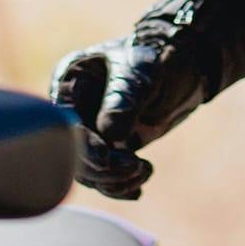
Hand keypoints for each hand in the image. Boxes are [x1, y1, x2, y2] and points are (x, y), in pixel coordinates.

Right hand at [50, 33, 209, 200]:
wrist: (179, 68)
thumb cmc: (155, 58)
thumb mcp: (141, 70)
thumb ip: (124, 97)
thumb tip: (109, 133)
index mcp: (71, 81)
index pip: (65, 121)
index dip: (81, 144)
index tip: (105, 157)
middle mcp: (74, 110)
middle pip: (73, 153)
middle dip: (103, 168)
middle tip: (136, 165)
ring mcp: (89, 131)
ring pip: (89, 171)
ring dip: (115, 180)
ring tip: (145, 169)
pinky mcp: (107, 149)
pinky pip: (104, 177)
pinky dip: (120, 186)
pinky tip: (139, 187)